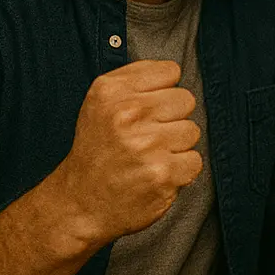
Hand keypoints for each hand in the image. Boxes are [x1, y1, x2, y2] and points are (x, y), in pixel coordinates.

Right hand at [50, 60, 202, 248]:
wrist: (79, 204)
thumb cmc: (97, 150)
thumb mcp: (101, 103)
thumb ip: (136, 78)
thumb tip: (173, 70)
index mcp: (110, 91)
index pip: (170, 71)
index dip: (162, 92)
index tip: (145, 110)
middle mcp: (127, 115)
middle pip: (186, 100)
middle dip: (171, 119)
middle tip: (146, 138)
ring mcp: (146, 145)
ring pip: (192, 131)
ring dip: (176, 147)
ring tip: (148, 157)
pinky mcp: (162, 173)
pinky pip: (195, 161)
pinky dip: (180, 171)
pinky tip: (155, 175)